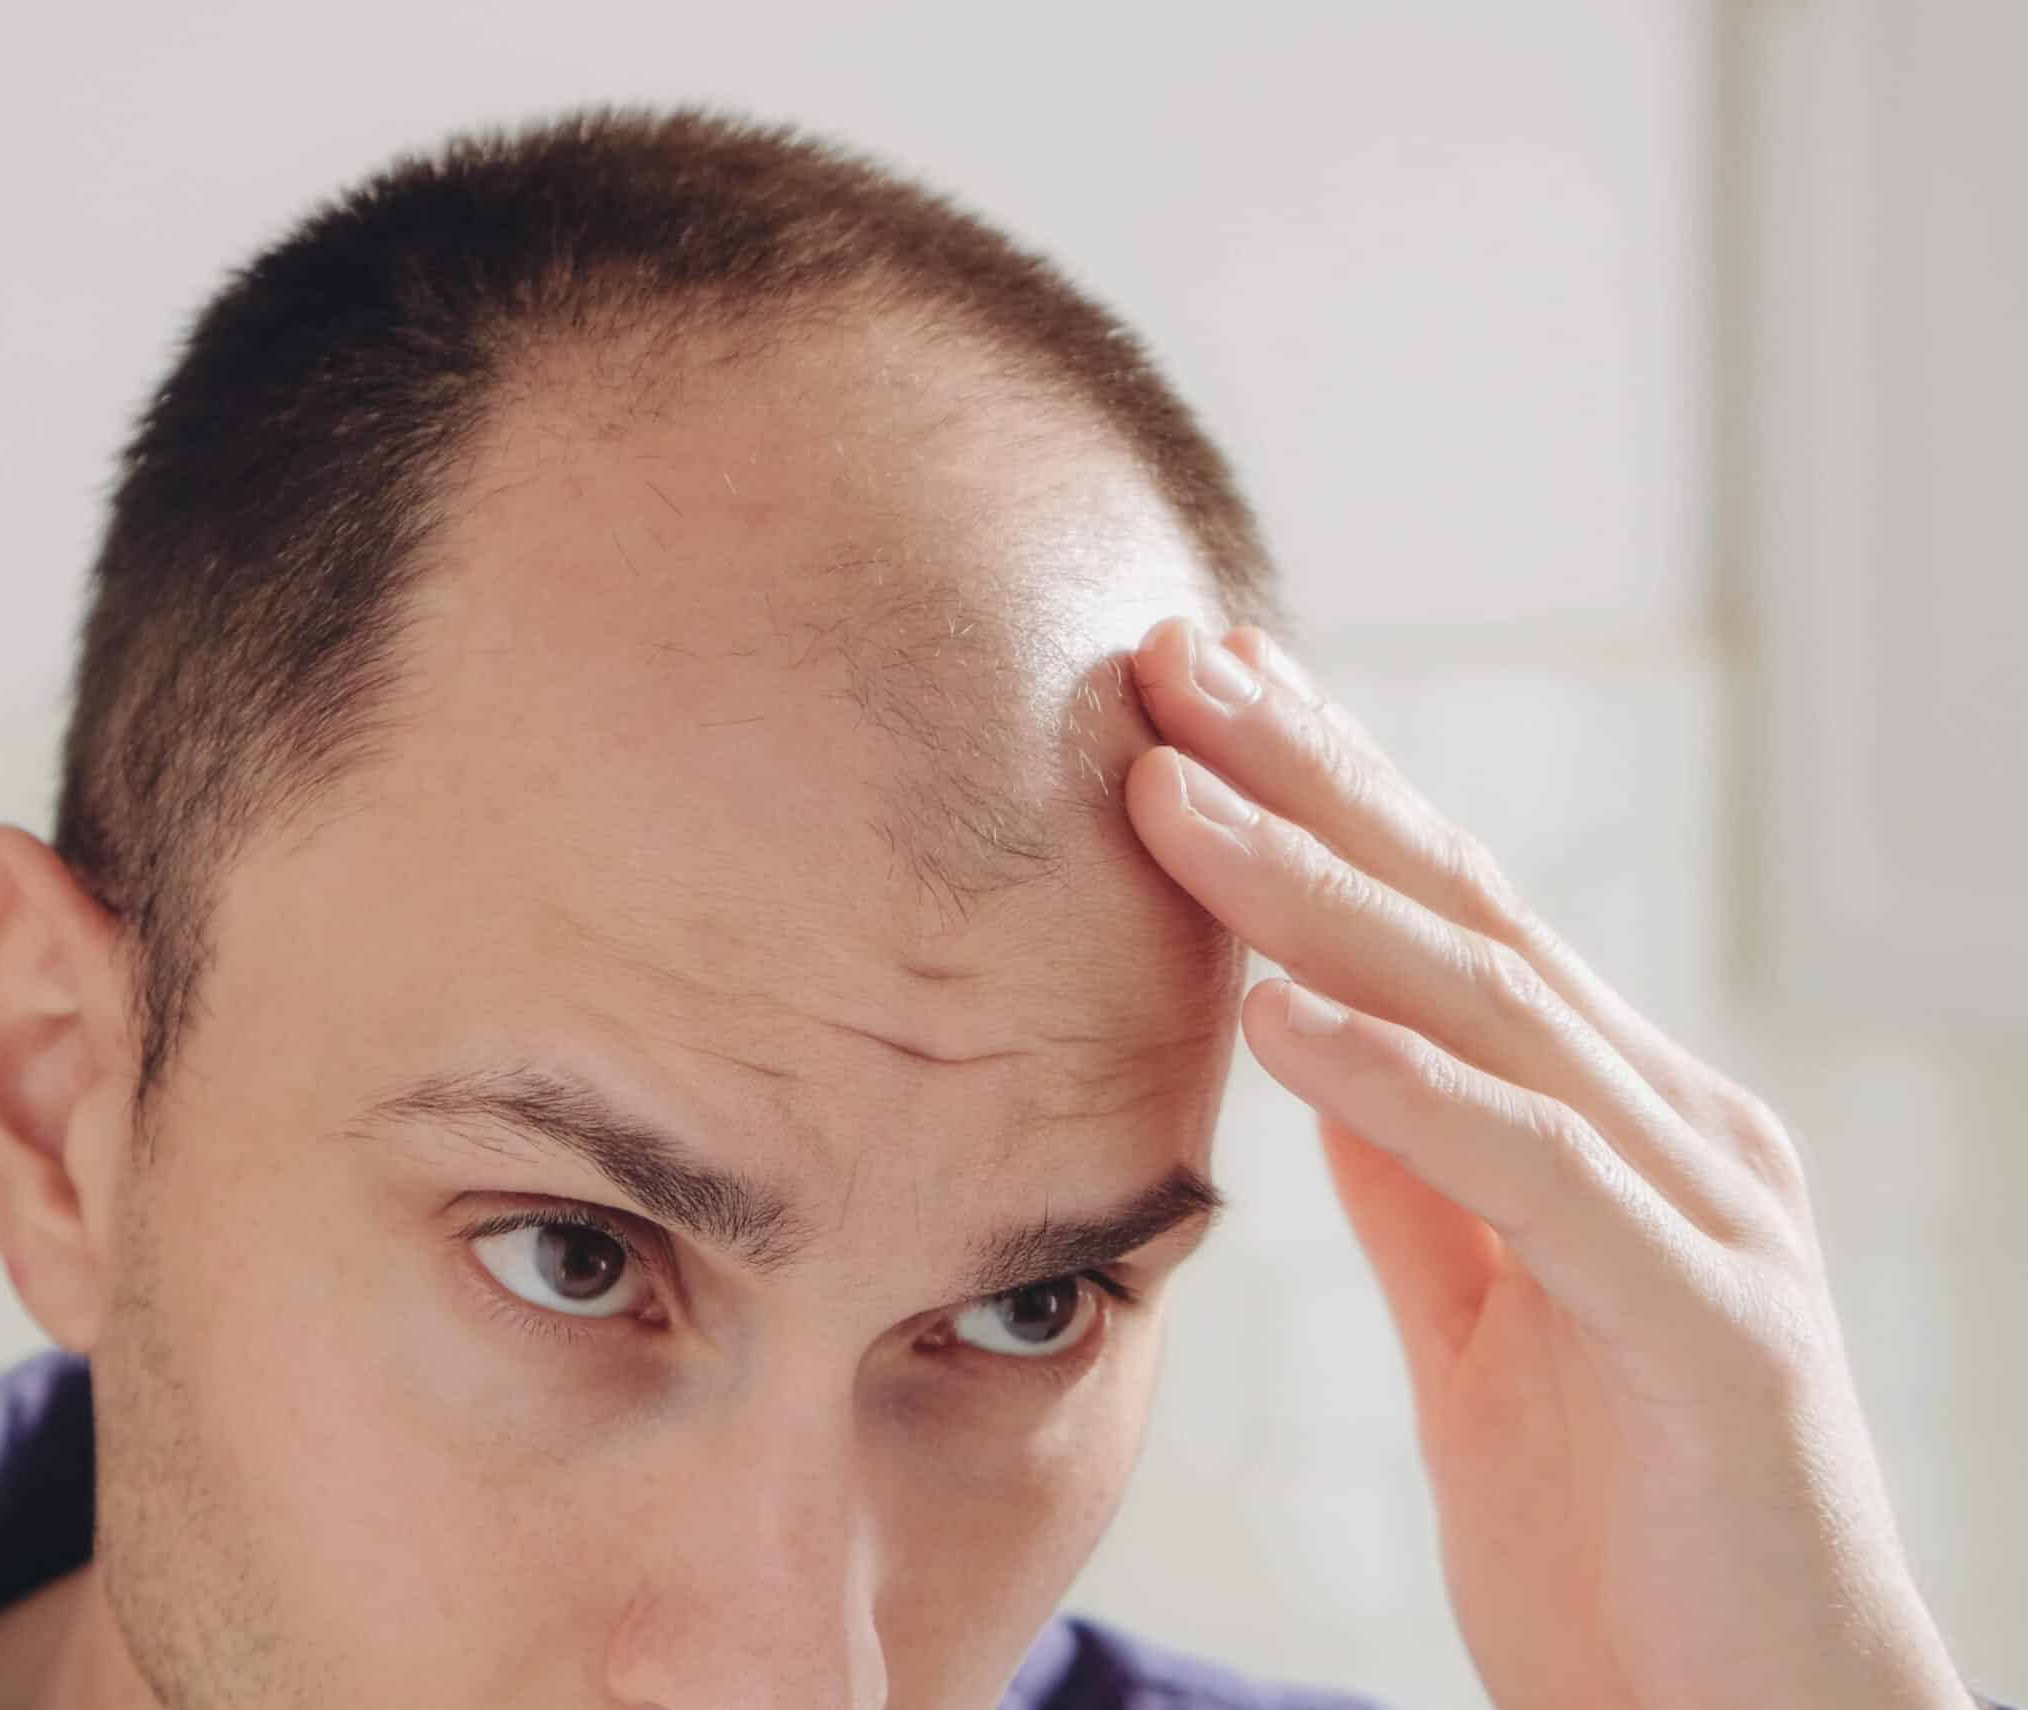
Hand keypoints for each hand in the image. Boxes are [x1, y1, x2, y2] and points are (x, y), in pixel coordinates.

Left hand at [1121, 616, 1977, 1709]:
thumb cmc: (1623, 1535)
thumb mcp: (1485, 1321)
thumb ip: (1424, 1177)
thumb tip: (1320, 1034)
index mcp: (1611, 1120)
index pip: (1448, 915)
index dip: (1322, 792)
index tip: (1191, 696)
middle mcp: (1672, 1130)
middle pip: (1465, 911)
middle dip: (1309, 776)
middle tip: (1169, 659)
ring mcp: (1706, 1217)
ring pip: (1491, 1005)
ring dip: (1318, 891)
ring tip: (1174, 795)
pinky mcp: (1712, 1332)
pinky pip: (1538, 1177)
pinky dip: (1406, 1083)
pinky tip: (1283, 1010)